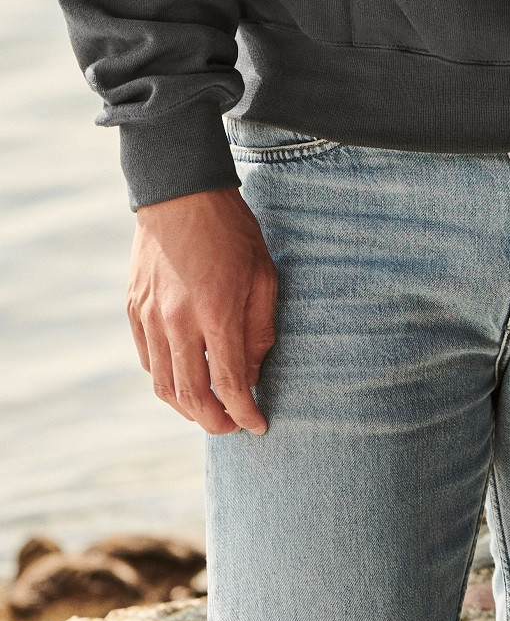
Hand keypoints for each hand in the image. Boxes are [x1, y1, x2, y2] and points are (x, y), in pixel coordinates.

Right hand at [127, 186, 278, 435]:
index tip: (259, 425)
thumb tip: (253, 374)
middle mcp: (178, 321)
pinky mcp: (134, 309)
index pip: (231, 383)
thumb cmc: (232, 231)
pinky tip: (185, 379)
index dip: (246, 413)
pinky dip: (166, 380)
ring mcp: (150, 317)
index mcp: (217, 312)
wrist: (181, 192)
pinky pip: (148, 361)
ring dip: (187, 408)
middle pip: (192, 396)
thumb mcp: (264, 274)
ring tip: (209, 411)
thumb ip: (259, 329)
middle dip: (215, 422)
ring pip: (163, 385)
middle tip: (233, 428)